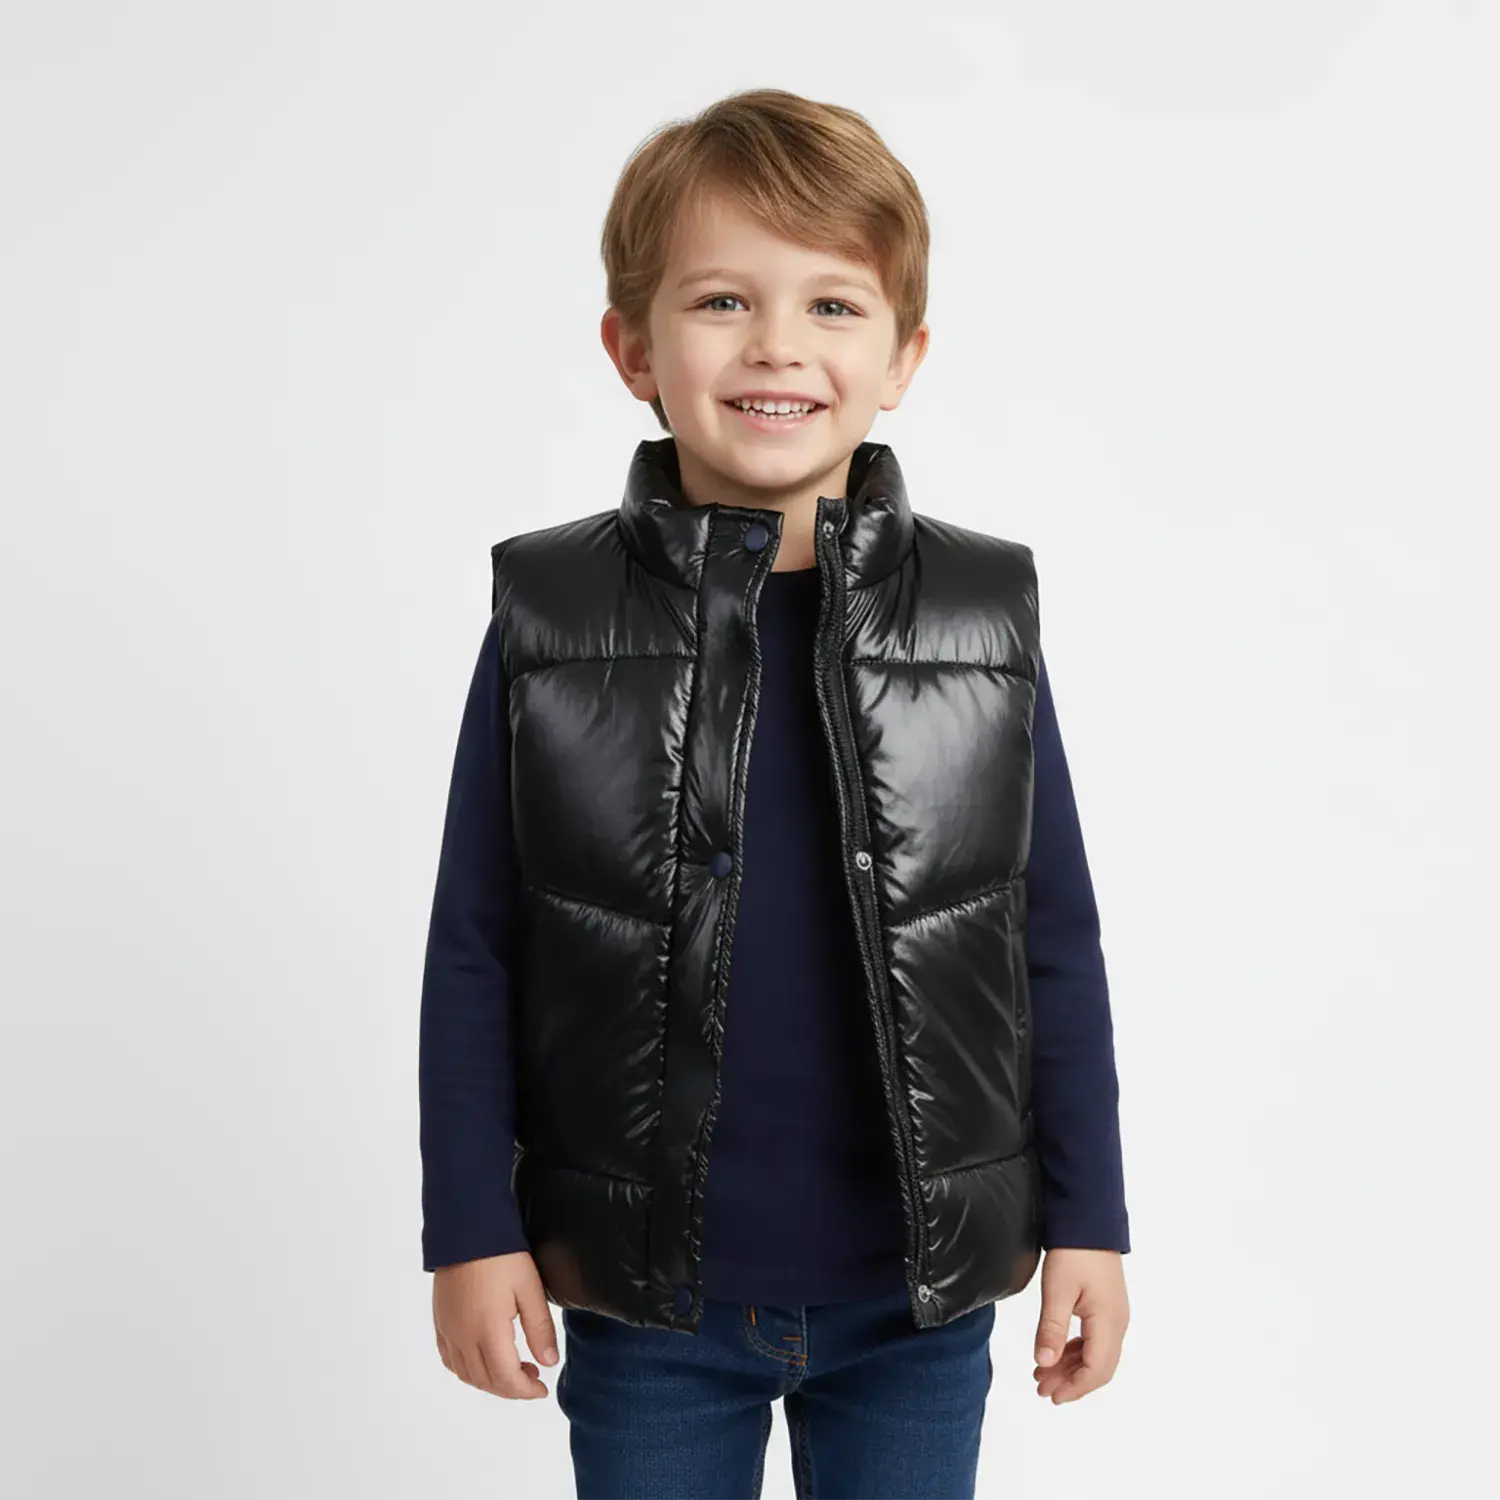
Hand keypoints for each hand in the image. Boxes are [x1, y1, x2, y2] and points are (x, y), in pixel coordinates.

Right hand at [432, 1250, 558, 1399]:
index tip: (542, 1389)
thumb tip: (548, 1362)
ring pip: (467, 1374)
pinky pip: (450, 1359)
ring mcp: (448, 1330)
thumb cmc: (502, 1256)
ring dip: (490, 1381)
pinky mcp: (440, 1322)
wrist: (466, 1230)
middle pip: (486, 1380)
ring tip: (513, 1370)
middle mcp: (463, 1337)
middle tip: (533, 1378)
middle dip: (511, 1388)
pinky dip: (468, 1370)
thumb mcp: (530, 1289)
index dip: (525, 1391)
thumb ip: (540, 1329)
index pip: (506, 1378)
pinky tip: (482, 1360)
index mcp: (488, 1332)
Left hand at [1032, 1247, 1127, 1402]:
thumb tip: (1044, 1364)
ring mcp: (1114, 1316)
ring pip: (1097, 1355)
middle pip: (1099, 1368)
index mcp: (1108, 1323)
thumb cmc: (1074, 1252)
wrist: (1089, 1220)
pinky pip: (1095, 1340)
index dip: (1074, 1388)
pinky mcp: (1107, 1307)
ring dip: (1071, 1368)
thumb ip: (1051, 1329)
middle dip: (1071, 1382)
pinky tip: (1057, 1352)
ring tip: (1043, 1373)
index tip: (1049, 1395)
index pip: (1096, 1371)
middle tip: (1041, 1387)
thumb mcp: (1057, 1290)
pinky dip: (1076, 1352)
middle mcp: (1117, 1324)